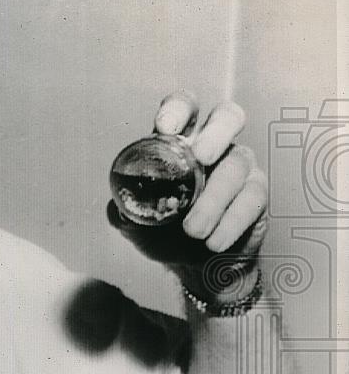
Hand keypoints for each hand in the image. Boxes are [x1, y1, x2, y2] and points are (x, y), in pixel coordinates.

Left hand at [107, 91, 267, 298]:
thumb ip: (125, 210)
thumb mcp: (136, 222)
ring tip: (193, 231)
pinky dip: (231, 221)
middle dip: (216, 132)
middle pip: (228, 116)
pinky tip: (213, 242)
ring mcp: (239, 167)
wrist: (192, 265)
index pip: (185, 108)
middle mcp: (214, 146)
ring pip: (237, 165)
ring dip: (213, 200)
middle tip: (201, 157)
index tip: (165, 127)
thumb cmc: (162, 233)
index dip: (178, 108)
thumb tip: (118, 205)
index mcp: (179, 143)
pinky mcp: (256, 193)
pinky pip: (252, 197)